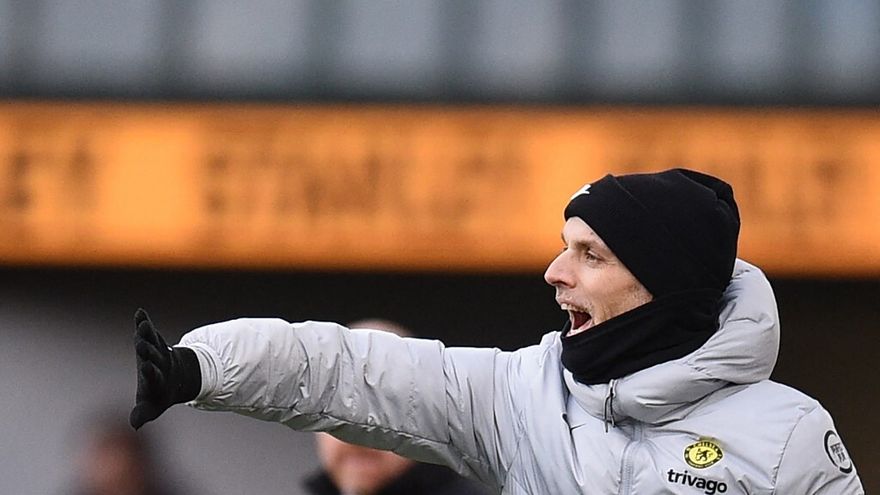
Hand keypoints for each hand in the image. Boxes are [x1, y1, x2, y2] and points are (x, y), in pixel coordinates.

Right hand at [130, 309, 200, 429]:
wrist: (177, 377)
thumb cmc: (158, 395)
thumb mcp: (150, 407)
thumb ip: (142, 414)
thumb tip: (135, 426)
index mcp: (158, 380)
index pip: (155, 376)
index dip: (151, 371)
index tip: (147, 366)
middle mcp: (159, 364)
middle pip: (154, 356)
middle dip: (148, 350)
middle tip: (141, 344)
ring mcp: (157, 351)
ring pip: (153, 340)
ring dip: (147, 333)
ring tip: (143, 324)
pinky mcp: (152, 340)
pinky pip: (147, 330)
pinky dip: (143, 322)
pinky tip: (140, 312)